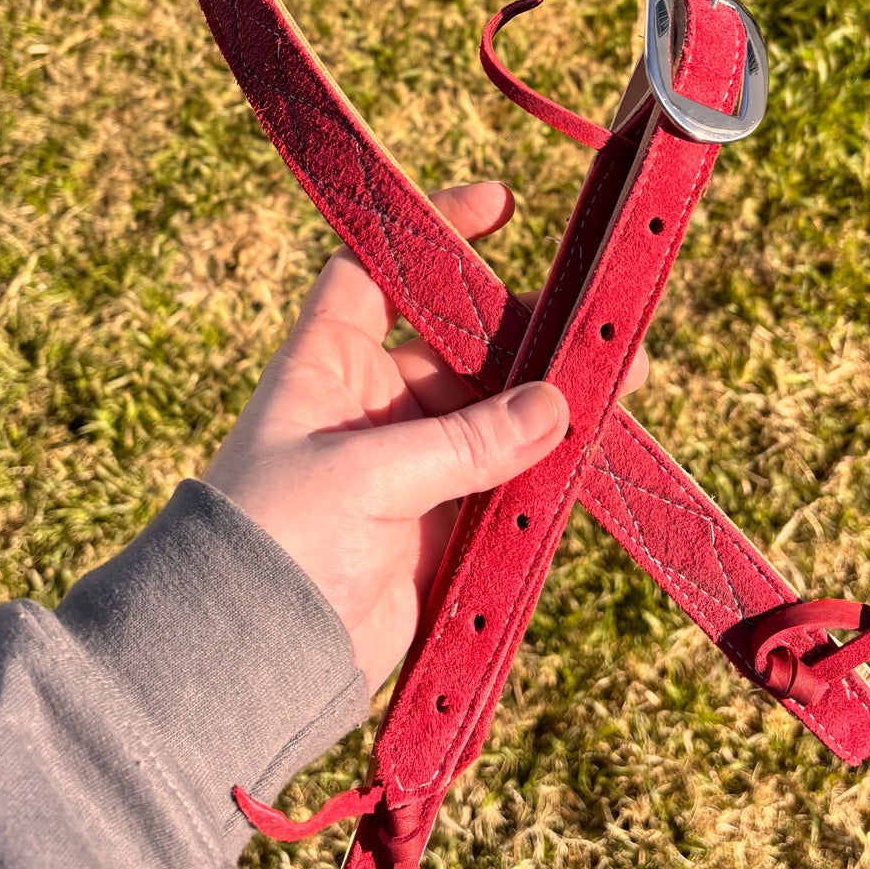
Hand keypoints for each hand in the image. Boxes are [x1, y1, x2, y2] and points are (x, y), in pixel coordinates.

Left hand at [203, 181, 646, 690]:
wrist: (249, 663)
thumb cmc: (273, 544)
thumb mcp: (364, 475)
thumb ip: (462, 442)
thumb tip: (554, 407)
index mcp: (327, 364)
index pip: (378, 273)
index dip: (433, 235)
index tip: (499, 206)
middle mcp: (368, 406)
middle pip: (459, 345)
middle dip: (524, 331)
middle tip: (591, 319)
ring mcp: (405, 467)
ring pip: (491, 415)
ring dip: (550, 400)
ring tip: (621, 375)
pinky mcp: (436, 528)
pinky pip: (502, 482)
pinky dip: (546, 466)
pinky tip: (594, 446)